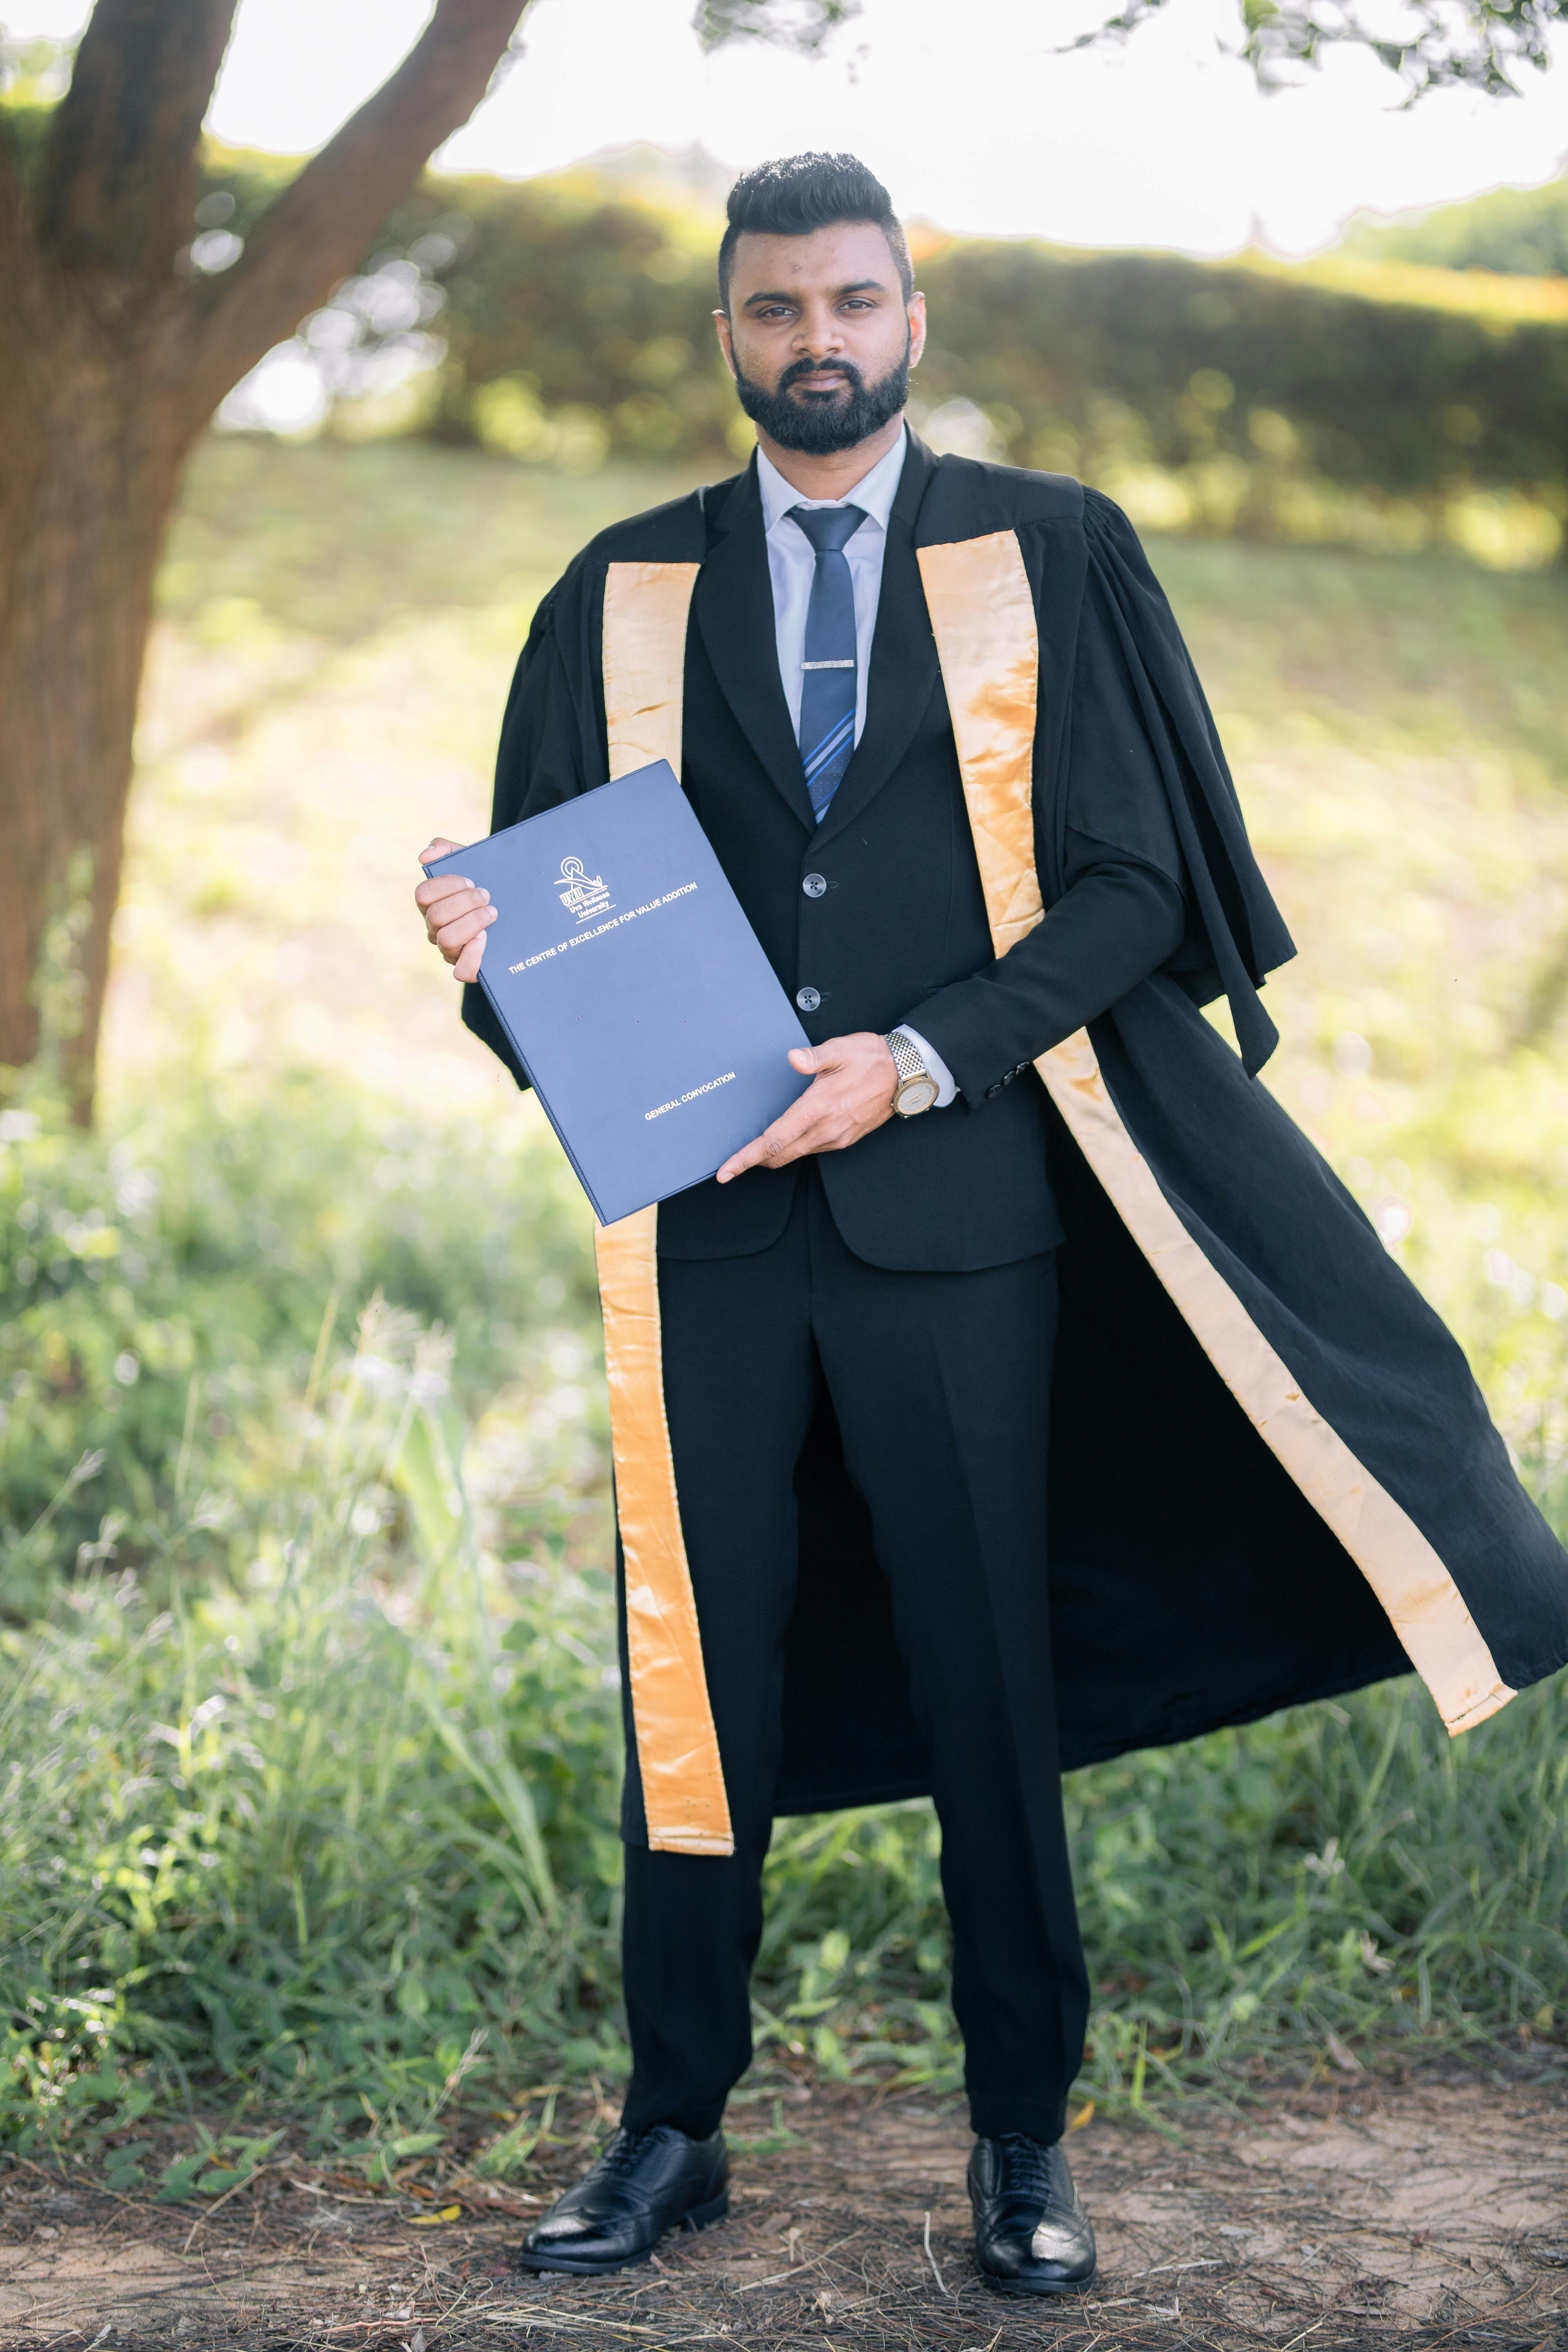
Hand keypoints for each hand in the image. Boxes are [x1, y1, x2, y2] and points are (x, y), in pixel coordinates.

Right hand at [416, 837, 494, 982]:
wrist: (512, 902)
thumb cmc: (485, 882)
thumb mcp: (468, 860)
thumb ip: (445, 849)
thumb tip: (425, 857)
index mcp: (431, 903)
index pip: (423, 894)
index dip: (447, 885)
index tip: (471, 880)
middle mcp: (435, 928)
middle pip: (436, 917)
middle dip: (466, 903)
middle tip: (487, 896)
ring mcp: (449, 950)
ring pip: (447, 940)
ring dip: (472, 923)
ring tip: (492, 913)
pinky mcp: (467, 967)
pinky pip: (461, 971)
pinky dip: (472, 955)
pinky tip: (486, 938)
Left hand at [716, 1032, 897, 1182]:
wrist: (906, 1073)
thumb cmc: (871, 1058)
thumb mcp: (840, 1049)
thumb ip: (813, 1057)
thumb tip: (793, 1058)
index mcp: (817, 1108)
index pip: (773, 1140)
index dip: (746, 1158)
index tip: (726, 1171)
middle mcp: (825, 1129)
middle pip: (779, 1155)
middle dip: (753, 1161)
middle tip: (732, 1164)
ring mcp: (836, 1138)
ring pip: (795, 1154)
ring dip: (774, 1153)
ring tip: (756, 1147)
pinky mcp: (844, 1139)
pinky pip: (811, 1149)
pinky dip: (793, 1147)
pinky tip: (788, 1135)